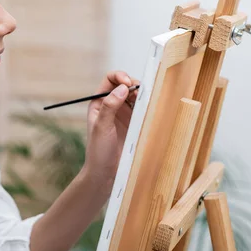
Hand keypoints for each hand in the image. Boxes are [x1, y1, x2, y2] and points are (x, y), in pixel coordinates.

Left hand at [83, 71, 139, 187]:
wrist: (105, 173)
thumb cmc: (98, 151)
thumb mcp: (102, 127)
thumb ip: (110, 106)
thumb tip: (122, 87)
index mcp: (99, 103)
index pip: (109, 80)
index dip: (119, 76)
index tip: (128, 83)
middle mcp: (111, 105)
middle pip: (125, 85)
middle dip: (134, 84)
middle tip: (142, 92)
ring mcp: (124, 114)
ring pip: (136, 96)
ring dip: (143, 94)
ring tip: (148, 98)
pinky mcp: (134, 124)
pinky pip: (143, 109)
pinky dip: (148, 105)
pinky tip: (152, 107)